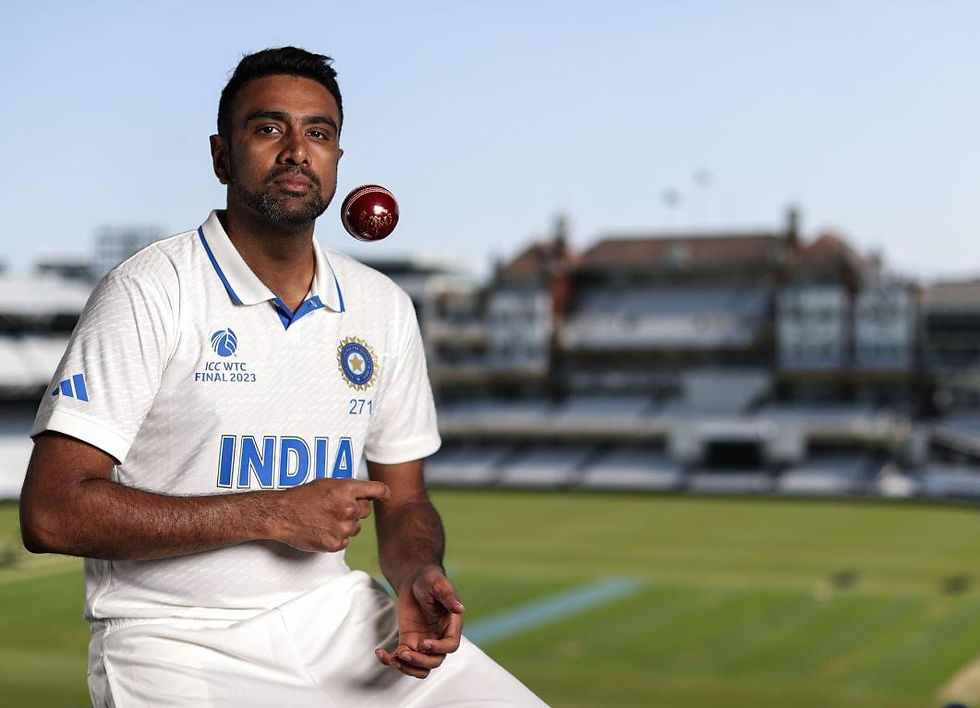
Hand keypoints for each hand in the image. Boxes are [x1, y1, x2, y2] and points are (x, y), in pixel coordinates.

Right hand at [274, 478, 389, 551]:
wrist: (282, 514)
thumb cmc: (303, 496)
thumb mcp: (328, 483)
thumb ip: (350, 489)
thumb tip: (369, 496)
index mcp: (347, 489)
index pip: (377, 490)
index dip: (383, 493)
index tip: (385, 495)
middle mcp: (348, 508)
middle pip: (366, 511)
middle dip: (356, 509)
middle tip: (338, 507)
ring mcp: (343, 528)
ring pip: (356, 527)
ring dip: (347, 524)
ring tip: (326, 518)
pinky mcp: (335, 544)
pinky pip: (346, 541)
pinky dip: (337, 537)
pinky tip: (323, 529)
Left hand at [375, 566, 464, 678]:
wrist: (415, 580)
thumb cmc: (431, 580)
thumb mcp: (440, 585)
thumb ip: (449, 596)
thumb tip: (460, 609)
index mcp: (451, 625)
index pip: (450, 645)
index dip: (439, 649)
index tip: (423, 643)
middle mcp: (439, 638)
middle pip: (435, 661)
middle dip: (420, 661)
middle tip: (404, 653)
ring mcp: (423, 643)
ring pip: (420, 667)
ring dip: (408, 668)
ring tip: (394, 657)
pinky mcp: (408, 642)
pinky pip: (402, 659)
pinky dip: (391, 660)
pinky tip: (381, 652)